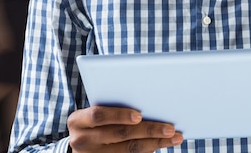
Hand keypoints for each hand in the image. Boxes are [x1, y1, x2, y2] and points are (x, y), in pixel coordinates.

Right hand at [67, 106, 183, 151]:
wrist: (78, 146)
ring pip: (127, 150)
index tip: (139, 115)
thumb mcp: (93, 113)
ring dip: (154, 143)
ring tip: (172, 138)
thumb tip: (146, 102)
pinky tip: (159, 146)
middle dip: (148, 130)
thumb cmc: (92, 122)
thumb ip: (111, 106)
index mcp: (77, 120)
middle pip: (119, 134)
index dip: (119, 115)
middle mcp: (81, 140)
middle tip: (170, 128)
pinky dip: (146, 151)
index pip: (99, 115)